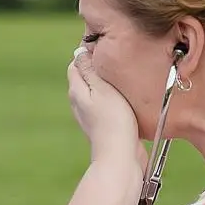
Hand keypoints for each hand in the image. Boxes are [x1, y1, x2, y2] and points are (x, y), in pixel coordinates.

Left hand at [68, 46, 144, 170]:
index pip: (75, 63)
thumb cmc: (114, 120)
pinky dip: (115, 98)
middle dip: (99, 67)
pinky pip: (107, 104)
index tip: (106, 47)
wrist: (121, 156)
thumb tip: (80, 51)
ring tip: (126, 78)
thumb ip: (90, 69)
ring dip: (109, 84)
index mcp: (76, 91)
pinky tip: (129, 98)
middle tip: (119, 60)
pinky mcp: (104, 125)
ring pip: (98, 91)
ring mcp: (91, 115)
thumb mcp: (102, 88)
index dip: (88, 52)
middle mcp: (80, 103)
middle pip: (86, 76)